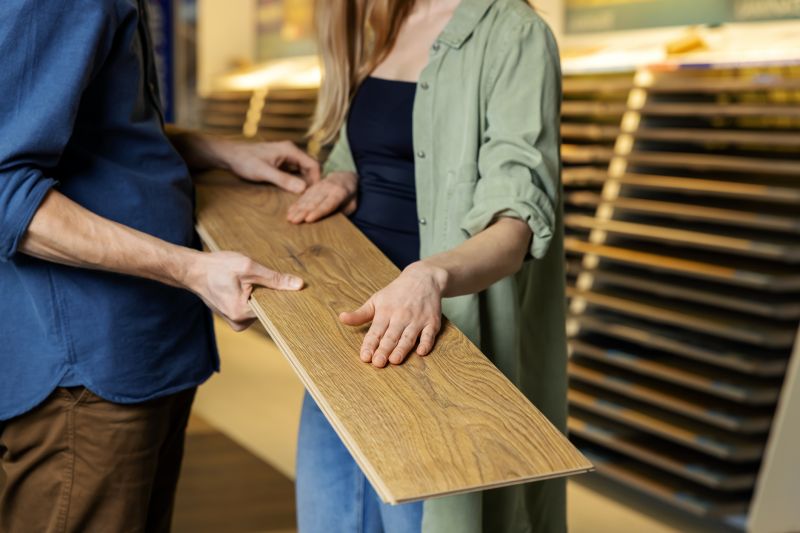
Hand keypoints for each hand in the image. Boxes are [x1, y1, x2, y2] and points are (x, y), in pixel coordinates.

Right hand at [184, 250, 303, 331]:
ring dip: (263, 295)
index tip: (296, 290)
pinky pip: (252, 307)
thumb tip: (299, 285)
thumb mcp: (248, 268)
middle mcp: (239, 323)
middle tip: (276, 279)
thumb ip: (274, 278)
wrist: (193, 270)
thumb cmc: (217, 267)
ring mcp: (236, 321)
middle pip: (268, 310)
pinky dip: (255, 297)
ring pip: (261, 308)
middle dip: (274, 295)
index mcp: (243, 314)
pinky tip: (252, 285)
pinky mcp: (234, 316)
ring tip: (257, 280)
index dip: (285, 297)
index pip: (275, 309)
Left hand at [216, 138, 320, 192]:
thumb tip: (303, 189)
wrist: (229, 155)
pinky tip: (293, 191)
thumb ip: (284, 180)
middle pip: (310, 167)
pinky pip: (294, 171)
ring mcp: (286, 156)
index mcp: (290, 150)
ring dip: (304, 182)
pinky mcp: (281, 161)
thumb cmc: (244, 161)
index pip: (313, 164)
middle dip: (312, 182)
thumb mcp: (264, 172)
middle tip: (310, 198)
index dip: (317, 180)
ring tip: (303, 197)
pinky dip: (297, 180)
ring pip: (303, 170)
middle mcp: (291, 151)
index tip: (315, 195)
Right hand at [286, 172, 357, 223]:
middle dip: (303, 212)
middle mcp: (327, 189)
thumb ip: (343, 212)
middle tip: (294, 221)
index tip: (308, 219)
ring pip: (307, 199)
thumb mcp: (352, 204)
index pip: (328, 204)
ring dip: (297, 209)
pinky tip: (290, 211)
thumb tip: (331, 222)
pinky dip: (296, 204)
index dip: (318, 212)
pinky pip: (303, 196)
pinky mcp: (312, 187)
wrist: (344, 177)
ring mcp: (319, 187)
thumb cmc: (350, 195)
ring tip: (290, 218)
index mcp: (339, 193)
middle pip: (314, 202)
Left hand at [339, 262, 447, 367]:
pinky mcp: (432, 322)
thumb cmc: (397, 292)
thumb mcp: (376, 300)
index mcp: (385, 311)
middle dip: (384, 349)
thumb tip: (342, 318)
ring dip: (402, 348)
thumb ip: (360, 314)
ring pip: (408, 336)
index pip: (376, 331)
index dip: (370, 344)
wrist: (423, 278)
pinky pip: (429, 334)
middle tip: (378, 363)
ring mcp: (417, 319)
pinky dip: (426, 343)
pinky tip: (421, 352)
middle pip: (391, 336)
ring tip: (395, 360)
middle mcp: (401, 316)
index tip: (364, 356)